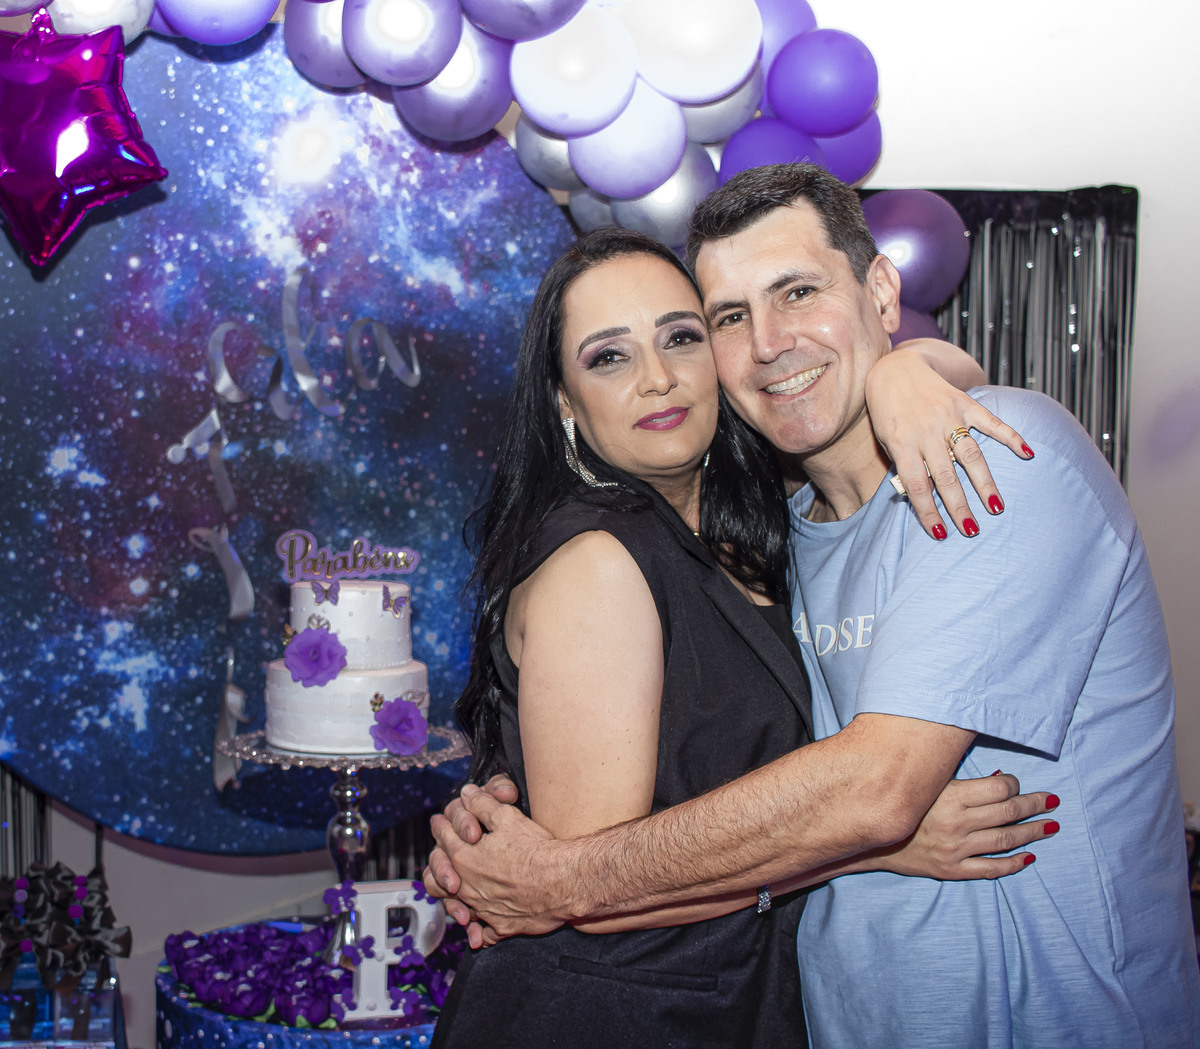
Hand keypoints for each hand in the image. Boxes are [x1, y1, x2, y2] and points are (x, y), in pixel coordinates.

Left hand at [423, 775, 521, 945]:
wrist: (563, 881)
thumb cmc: (535, 849)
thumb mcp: (506, 816)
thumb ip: (481, 804)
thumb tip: (466, 794)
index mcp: (463, 857)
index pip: (442, 838)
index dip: (440, 825)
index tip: (439, 822)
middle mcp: (467, 887)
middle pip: (437, 877)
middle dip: (437, 863)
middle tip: (441, 856)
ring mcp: (482, 909)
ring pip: (455, 907)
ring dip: (452, 897)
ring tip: (455, 890)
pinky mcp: (501, 926)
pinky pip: (482, 934)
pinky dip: (478, 931)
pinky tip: (478, 928)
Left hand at [865, 341, 1032, 539]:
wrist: (895, 370)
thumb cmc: (888, 413)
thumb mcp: (886, 441)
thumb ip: (903, 465)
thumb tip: (920, 496)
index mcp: (902, 443)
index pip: (918, 486)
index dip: (929, 512)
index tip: (941, 534)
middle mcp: (926, 431)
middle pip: (946, 476)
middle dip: (959, 506)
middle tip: (972, 530)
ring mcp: (948, 416)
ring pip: (970, 455)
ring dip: (984, 483)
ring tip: (996, 507)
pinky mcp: (964, 403)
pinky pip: (991, 422)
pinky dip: (1011, 436)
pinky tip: (1027, 453)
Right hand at [868, 772, 1059, 879]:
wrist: (873, 842)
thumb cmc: (902, 807)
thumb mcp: (927, 787)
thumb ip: (962, 782)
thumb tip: (1001, 780)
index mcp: (948, 797)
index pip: (998, 789)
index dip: (1014, 784)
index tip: (1018, 783)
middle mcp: (955, 823)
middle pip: (1007, 813)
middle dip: (1034, 805)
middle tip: (1052, 801)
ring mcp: (956, 849)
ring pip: (1006, 840)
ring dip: (1032, 833)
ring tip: (1050, 826)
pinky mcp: (953, 870)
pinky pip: (992, 869)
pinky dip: (1014, 863)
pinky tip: (1029, 857)